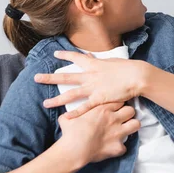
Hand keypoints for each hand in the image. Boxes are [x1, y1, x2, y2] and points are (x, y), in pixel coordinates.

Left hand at [34, 51, 148, 117]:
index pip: (76, 58)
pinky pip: (85, 107)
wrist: (136, 75)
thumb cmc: (127, 67)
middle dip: (50, 78)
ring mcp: (93, 88)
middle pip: (66, 77)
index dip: (65, 56)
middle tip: (37, 78)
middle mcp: (90, 76)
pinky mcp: (99, 99)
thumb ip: (100, 60)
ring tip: (45, 103)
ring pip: (71, 94)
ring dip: (57, 99)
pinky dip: (75, 113)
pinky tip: (66, 117)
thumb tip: (91, 55)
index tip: (55, 54)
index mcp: (94, 64)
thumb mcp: (112, 60)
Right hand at [58, 102, 139, 165]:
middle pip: (131, 110)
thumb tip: (65, 114)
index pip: (120, 101)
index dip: (118, 104)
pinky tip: (114, 148)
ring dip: (131, 127)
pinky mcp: (118, 147)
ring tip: (125, 130)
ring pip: (136, 124)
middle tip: (122, 118)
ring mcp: (118, 133)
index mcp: (103, 109)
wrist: (73, 150)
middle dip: (128, 114)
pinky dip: (120, 148)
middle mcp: (113, 118)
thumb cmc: (70, 133)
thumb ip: (72, 113)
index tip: (115, 108)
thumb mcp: (68, 118)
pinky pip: (125, 147)